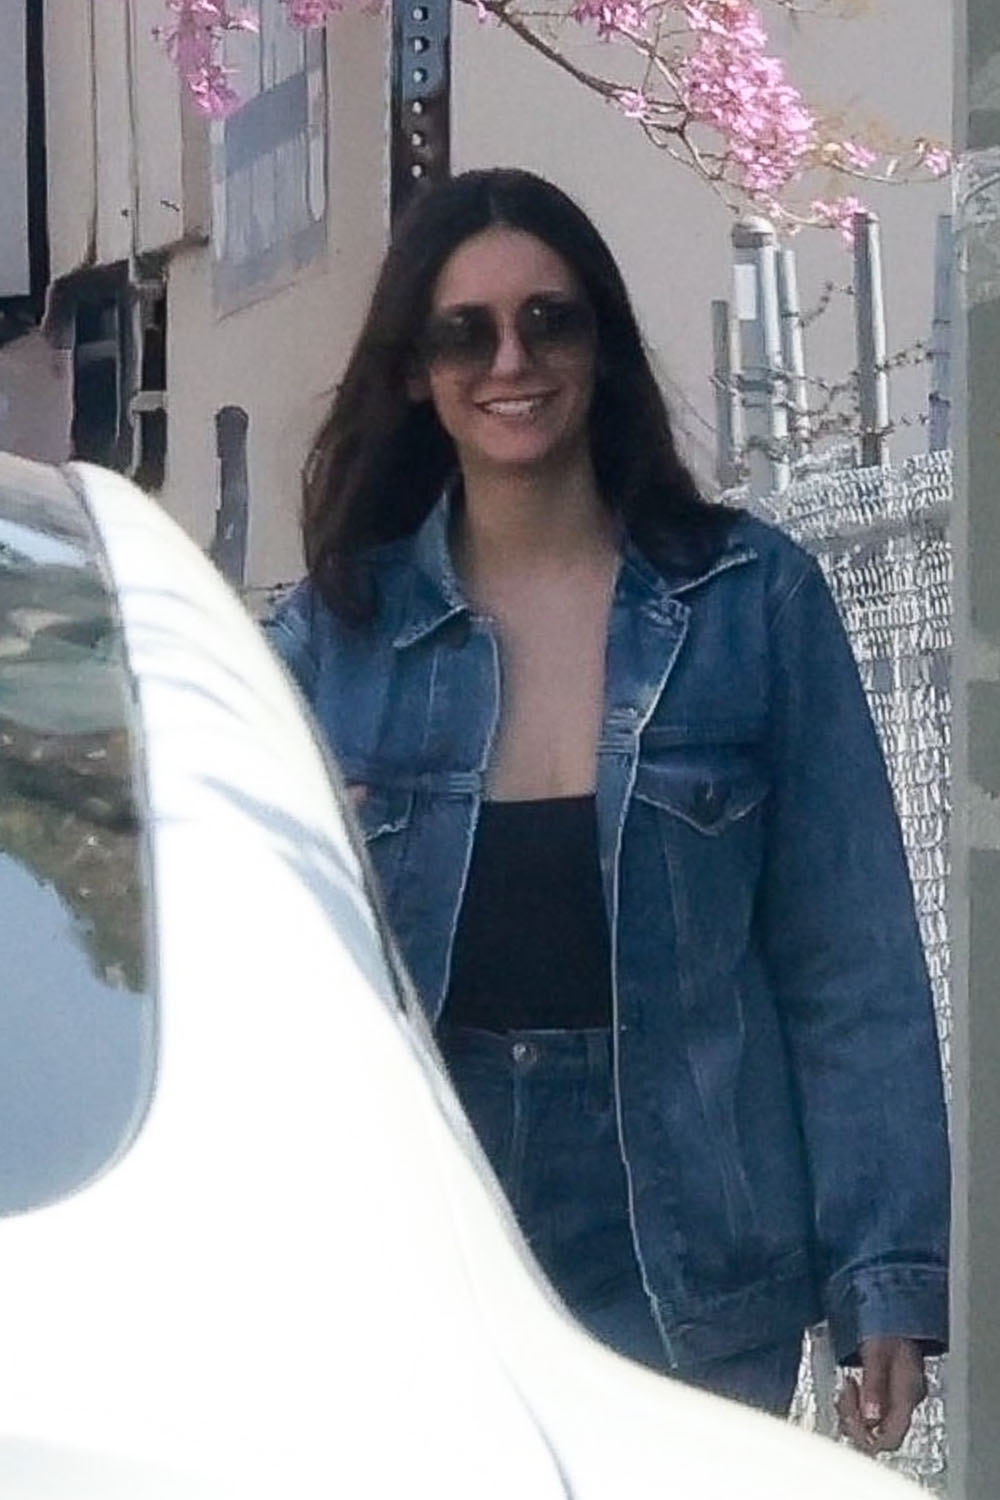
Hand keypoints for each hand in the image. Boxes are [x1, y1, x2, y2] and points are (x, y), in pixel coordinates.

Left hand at [837, 1337, 926, 1453]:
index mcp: (909, 1394)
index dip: (867, 1437)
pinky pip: (873, 1413)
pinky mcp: (891, 1395)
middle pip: (881, 1435)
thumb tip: (870, 1417)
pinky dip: (857, 1406)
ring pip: (875, 1426)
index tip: (848, 1418)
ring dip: (854, 1413)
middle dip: (856, 1420)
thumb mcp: (877, 1351)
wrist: (895, 1318)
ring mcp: (900, 1400)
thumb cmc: (888, 1329)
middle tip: (844, 1396)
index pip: (891, 1438)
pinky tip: (852, 1389)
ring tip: (847, 1389)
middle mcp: (907, 1402)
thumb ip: (875, 1384)